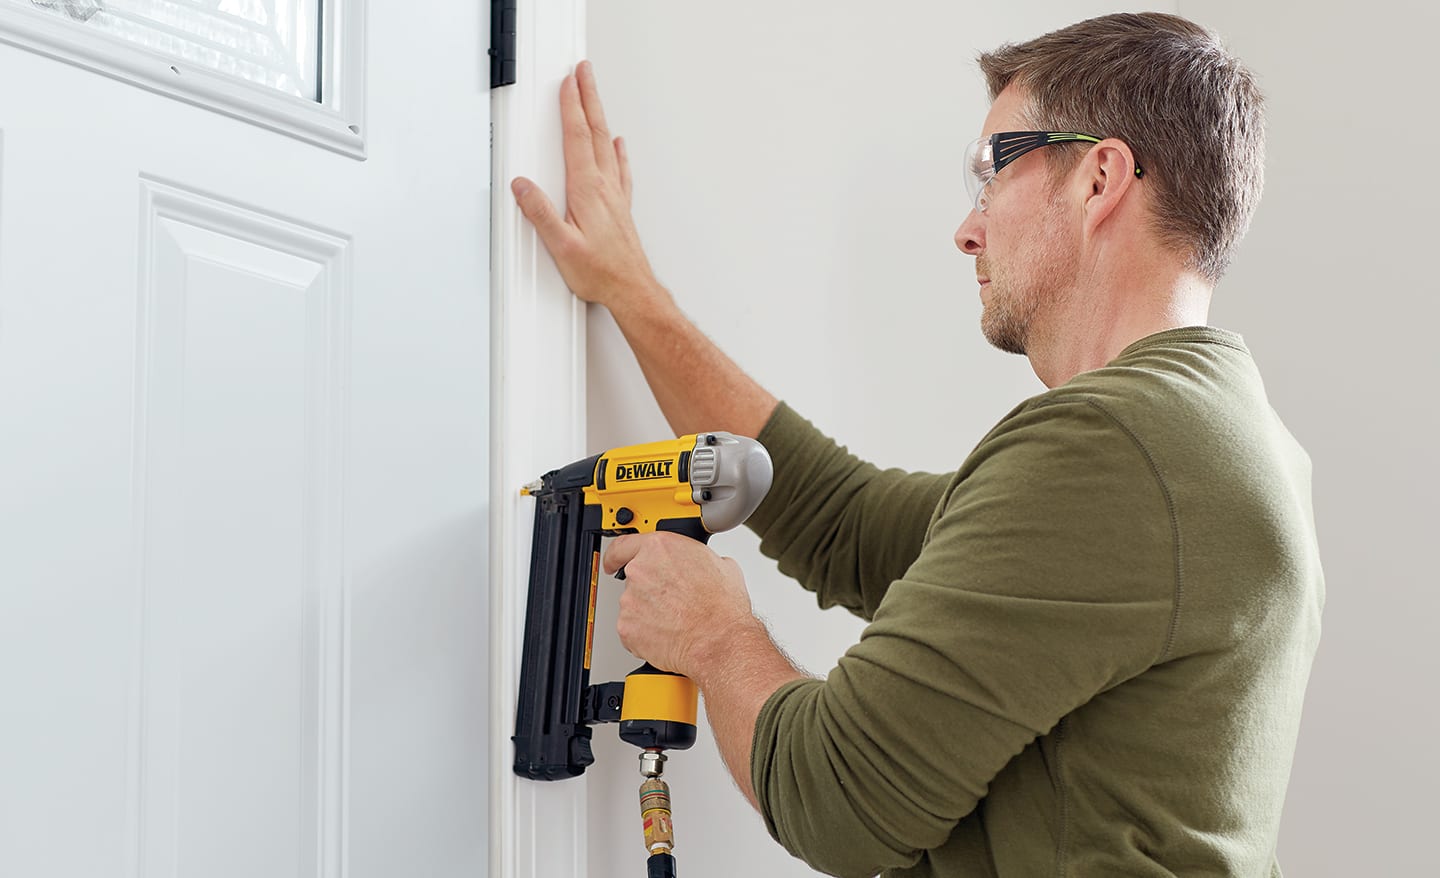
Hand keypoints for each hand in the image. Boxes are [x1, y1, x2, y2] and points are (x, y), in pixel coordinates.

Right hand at [510, 60, 663, 310]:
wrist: (631, 288)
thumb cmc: (600, 272)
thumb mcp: (561, 246)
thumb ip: (541, 214)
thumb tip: (523, 187)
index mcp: (587, 190)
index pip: (576, 137)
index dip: (571, 107)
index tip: (568, 83)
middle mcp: (605, 187)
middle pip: (594, 131)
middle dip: (588, 98)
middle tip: (584, 73)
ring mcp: (615, 195)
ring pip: (606, 144)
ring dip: (599, 116)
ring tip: (595, 96)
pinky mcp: (621, 207)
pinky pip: (619, 169)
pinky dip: (617, 151)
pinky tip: (618, 145)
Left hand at [603, 532, 757, 678]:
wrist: (719, 641)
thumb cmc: (722, 607)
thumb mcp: (722, 565)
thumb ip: (698, 558)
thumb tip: (700, 564)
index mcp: (660, 548)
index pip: (623, 545)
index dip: (616, 556)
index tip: (613, 563)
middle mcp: (640, 570)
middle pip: (633, 578)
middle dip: (648, 591)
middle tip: (671, 603)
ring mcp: (630, 599)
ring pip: (633, 605)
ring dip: (648, 613)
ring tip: (675, 621)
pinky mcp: (626, 627)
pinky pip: (631, 629)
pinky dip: (644, 634)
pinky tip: (667, 634)